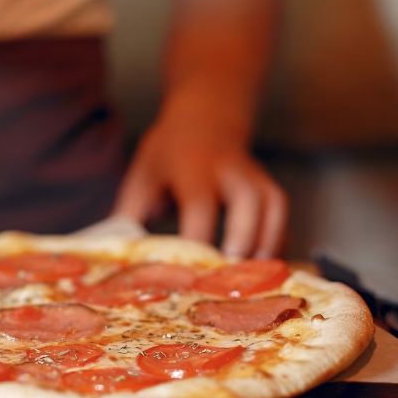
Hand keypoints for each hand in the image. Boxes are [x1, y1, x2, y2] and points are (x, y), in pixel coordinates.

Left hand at [113, 116, 286, 257]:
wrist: (204, 117)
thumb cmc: (167, 155)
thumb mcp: (142, 177)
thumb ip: (130, 216)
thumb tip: (117, 258)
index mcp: (191, 168)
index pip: (199, 204)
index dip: (197, 238)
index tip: (189, 271)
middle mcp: (228, 170)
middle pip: (249, 200)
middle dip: (245, 237)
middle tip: (233, 274)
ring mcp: (253, 176)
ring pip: (272, 205)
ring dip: (267, 243)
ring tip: (254, 280)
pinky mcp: (268, 186)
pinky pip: (281, 214)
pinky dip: (277, 241)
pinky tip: (264, 268)